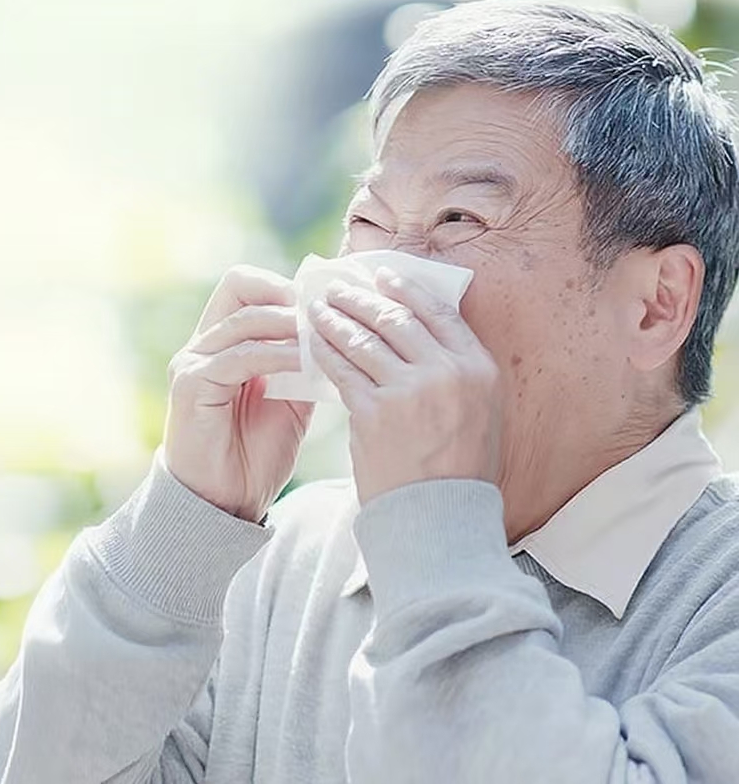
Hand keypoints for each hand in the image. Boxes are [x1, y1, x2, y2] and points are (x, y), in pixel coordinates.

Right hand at [163, 265, 315, 522]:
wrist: (223, 503)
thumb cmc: (254, 454)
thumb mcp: (291, 400)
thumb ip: (305, 364)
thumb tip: (339, 333)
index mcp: (222, 342)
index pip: (247, 286)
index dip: (287, 285)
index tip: (329, 298)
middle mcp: (202, 344)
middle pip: (239, 284)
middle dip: (286, 293)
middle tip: (325, 311)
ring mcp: (193, 362)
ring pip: (245, 318)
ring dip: (290, 324)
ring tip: (324, 335)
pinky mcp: (192, 385)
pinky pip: (240, 356)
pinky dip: (278, 355)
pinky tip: (306, 363)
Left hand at [307, 267, 500, 504]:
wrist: (439, 518)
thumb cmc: (459, 466)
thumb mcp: (479, 410)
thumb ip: (455, 368)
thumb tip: (415, 326)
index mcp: (478, 368)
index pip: (438, 311)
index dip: (406, 288)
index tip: (383, 275)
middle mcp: (447, 373)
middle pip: (395, 318)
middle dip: (361, 297)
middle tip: (337, 287)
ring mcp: (409, 392)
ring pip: (364, 339)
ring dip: (336, 318)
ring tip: (317, 308)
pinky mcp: (374, 413)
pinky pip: (343, 370)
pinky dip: (325, 351)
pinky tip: (313, 343)